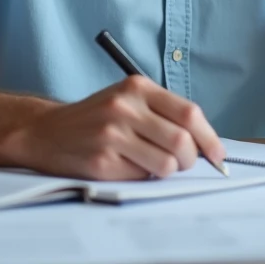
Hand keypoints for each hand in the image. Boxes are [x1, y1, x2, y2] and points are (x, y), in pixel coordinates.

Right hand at [4, 76, 226, 180]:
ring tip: (153, 163)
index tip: (217, 154)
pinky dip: (143, 176)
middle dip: (191, 159)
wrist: (47, 131)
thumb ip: (163, 113)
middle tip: (185, 162)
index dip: (210, 138)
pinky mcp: (102, 161)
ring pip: (166, 164)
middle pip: (182, 141)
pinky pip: (142, 176)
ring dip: (168, 170)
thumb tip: (205, 142)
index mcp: (137, 87)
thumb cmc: (96, 118)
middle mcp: (124, 107)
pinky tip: (128, 165)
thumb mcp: (128, 99)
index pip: (189, 113)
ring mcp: (112, 135)